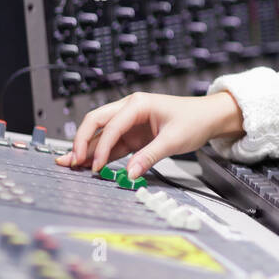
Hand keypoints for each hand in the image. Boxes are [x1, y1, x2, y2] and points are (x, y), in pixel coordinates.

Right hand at [55, 90, 243, 178]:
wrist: (209, 117)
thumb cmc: (195, 119)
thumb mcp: (173, 140)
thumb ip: (150, 156)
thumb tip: (130, 173)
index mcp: (138, 104)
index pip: (111, 125)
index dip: (101, 147)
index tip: (96, 165)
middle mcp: (130, 110)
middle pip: (95, 122)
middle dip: (81, 141)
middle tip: (71, 161)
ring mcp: (130, 123)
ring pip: (100, 134)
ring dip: (86, 149)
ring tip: (70, 164)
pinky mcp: (133, 135)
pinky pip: (111, 144)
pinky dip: (100, 154)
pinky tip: (88, 164)